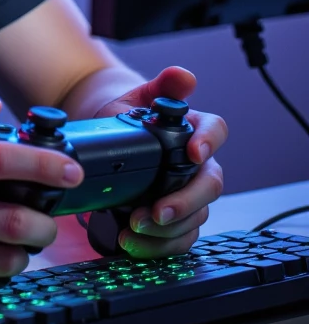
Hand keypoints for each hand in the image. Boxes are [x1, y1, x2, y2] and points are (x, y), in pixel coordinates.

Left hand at [92, 66, 226, 258]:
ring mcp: (188, 194)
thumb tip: (183, 77)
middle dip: (186, 202)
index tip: (194, 152)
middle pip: (209, 185)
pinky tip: (131, 243)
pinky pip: (177, 239)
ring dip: (166, 230)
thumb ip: (161, 87)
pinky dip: (156, 247)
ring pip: (195, 218)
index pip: (216, 131)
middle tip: (157, 211)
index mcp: (194, 130)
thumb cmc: (128, 119)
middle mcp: (197, 166)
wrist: (107, 142)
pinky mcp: (175, 220)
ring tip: (132, 229)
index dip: (210, 142)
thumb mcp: (138, 98)